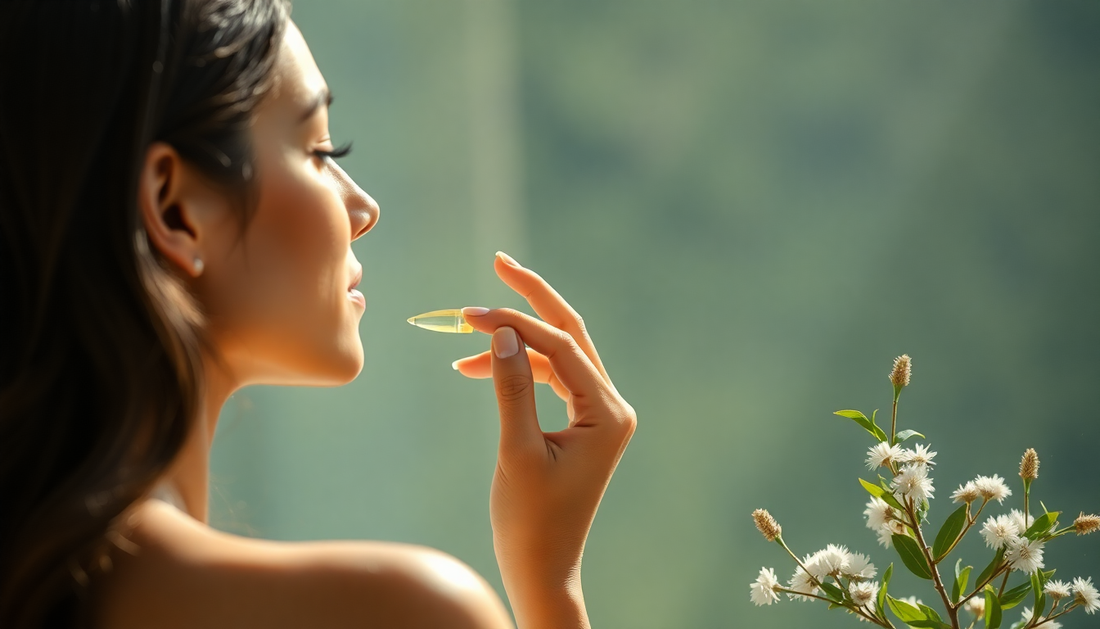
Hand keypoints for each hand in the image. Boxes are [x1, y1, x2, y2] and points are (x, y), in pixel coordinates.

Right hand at [453, 252, 636, 628]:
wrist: (541, 568)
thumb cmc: (530, 520)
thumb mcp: (516, 450)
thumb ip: (510, 388)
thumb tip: (499, 330)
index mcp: (608, 413)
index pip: (561, 348)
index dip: (515, 324)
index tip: (468, 314)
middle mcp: (611, 406)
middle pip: (570, 335)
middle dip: (532, 299)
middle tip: (500, 261)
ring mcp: (598, 413)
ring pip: (557, 355)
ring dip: (513, 342)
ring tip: (462, 334)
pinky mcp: (581, 423)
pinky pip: (549, 379)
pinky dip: (516, 369)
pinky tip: (476, 366)